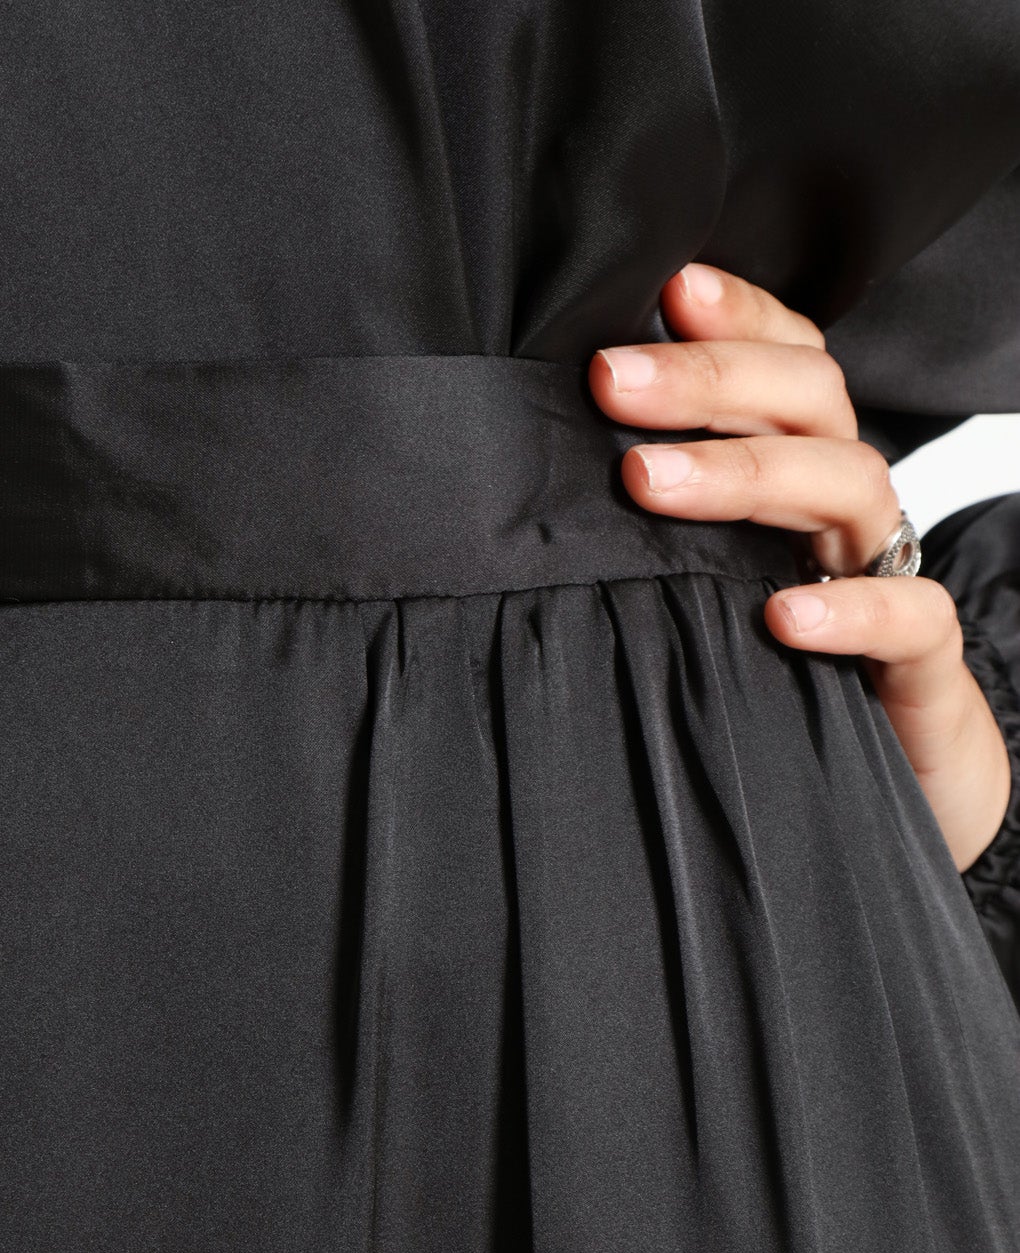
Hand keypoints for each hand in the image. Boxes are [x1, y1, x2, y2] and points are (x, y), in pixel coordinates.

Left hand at [587, 263, 1011, 873]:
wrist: (905, 766)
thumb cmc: (776, 665)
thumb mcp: (701, 579)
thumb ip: (650, 523)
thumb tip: (527, 482)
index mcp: (797, 467)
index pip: (784, 360)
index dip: (737, 317)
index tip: (664, 291)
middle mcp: (844, 504)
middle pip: (805, 399)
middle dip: (708, 379)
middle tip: (610, 379)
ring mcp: (887, 572)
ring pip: (847, 483)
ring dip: (744, 473)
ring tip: (649, 481)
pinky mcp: (920, 659)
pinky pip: (906, 615)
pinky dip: (850, 609)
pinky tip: (780, 615)